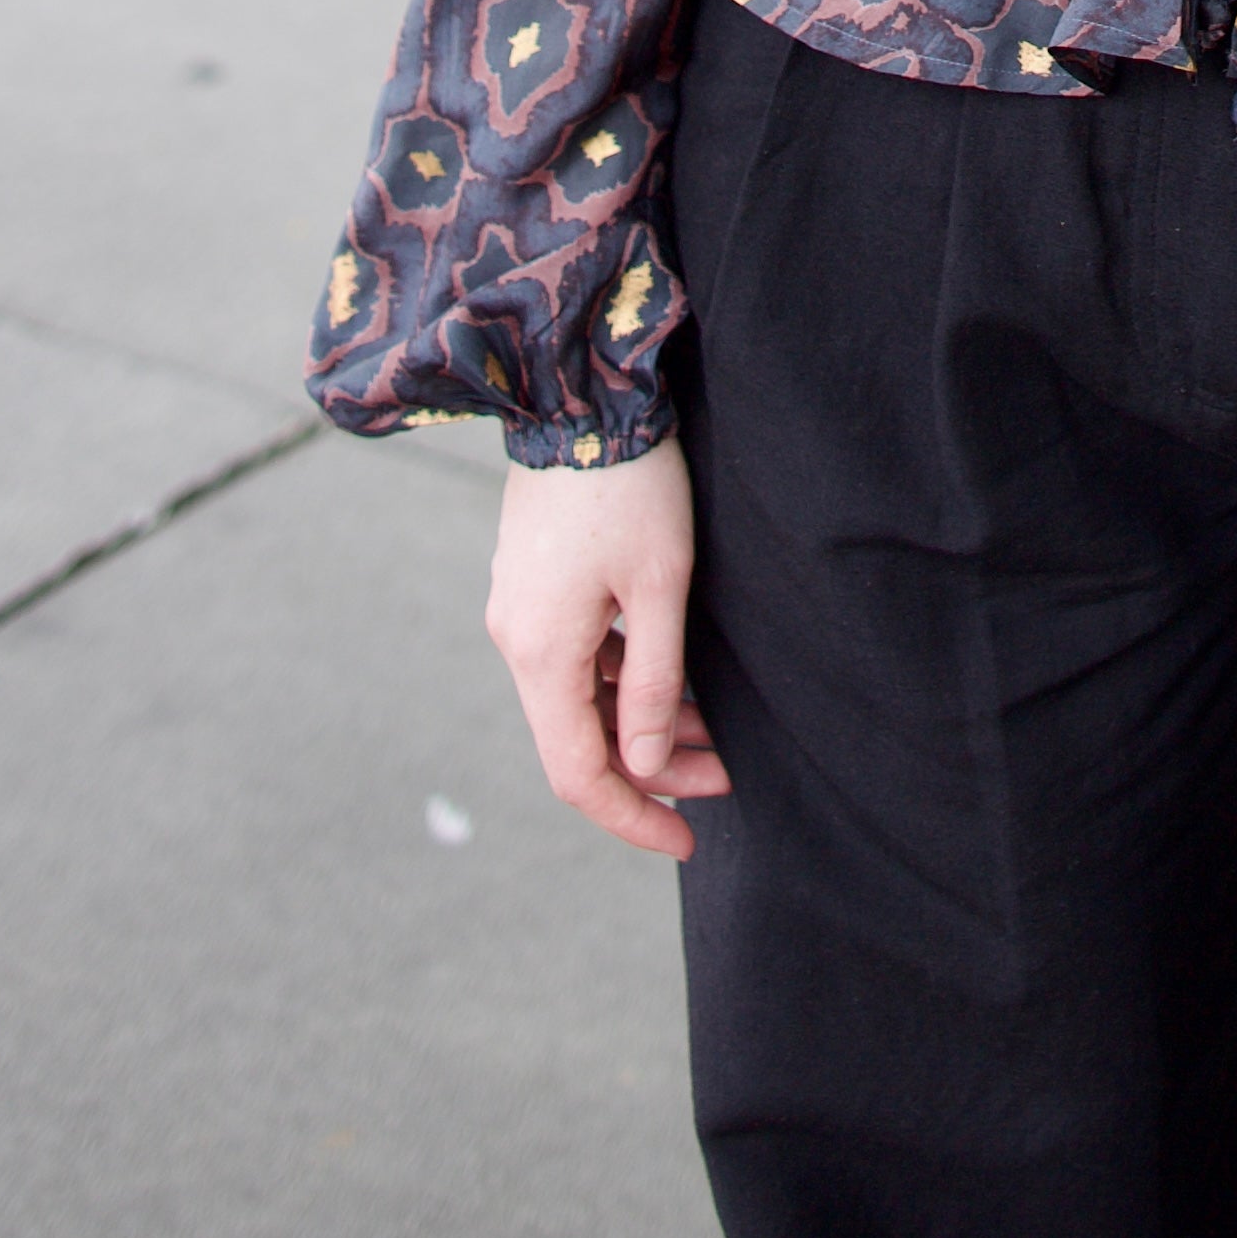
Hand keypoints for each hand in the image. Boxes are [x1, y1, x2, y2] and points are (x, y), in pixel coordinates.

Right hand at [485, 440, 731, 860]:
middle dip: (650, 769)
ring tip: (711, 730)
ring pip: (578, 700)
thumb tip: (646, 765)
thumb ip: (654, 682)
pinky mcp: (532, 585)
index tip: (683, 842)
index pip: (578, 774)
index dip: (631, 817)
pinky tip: (670, 677)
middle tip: (720, 779)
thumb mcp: (660, 588)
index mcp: (541, 653)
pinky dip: (621, 681)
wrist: (581, 396)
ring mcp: (520, 612)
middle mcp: (516, 641)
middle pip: (579, 740)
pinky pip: (573, 660)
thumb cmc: (631, 487)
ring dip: (640, 723)